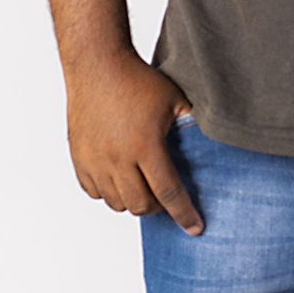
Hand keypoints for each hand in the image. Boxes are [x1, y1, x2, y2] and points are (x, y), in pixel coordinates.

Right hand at [63, 51, 203, 233]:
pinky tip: (120, 178)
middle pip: (141, 205)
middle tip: (165, 195)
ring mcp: (95, 160)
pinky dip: (109, 192)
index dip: (184, 214)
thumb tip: (214, 145)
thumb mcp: (175, 100)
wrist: (97, 65)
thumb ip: (193, 126)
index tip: (195, 228)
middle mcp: (117, 157)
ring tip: (143, 184)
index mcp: (145, 145)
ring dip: (133, 200)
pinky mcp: (79, 158)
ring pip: (117, 203)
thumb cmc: (136, 80)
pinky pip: (94, 192)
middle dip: (158, 207)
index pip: (169, 192)